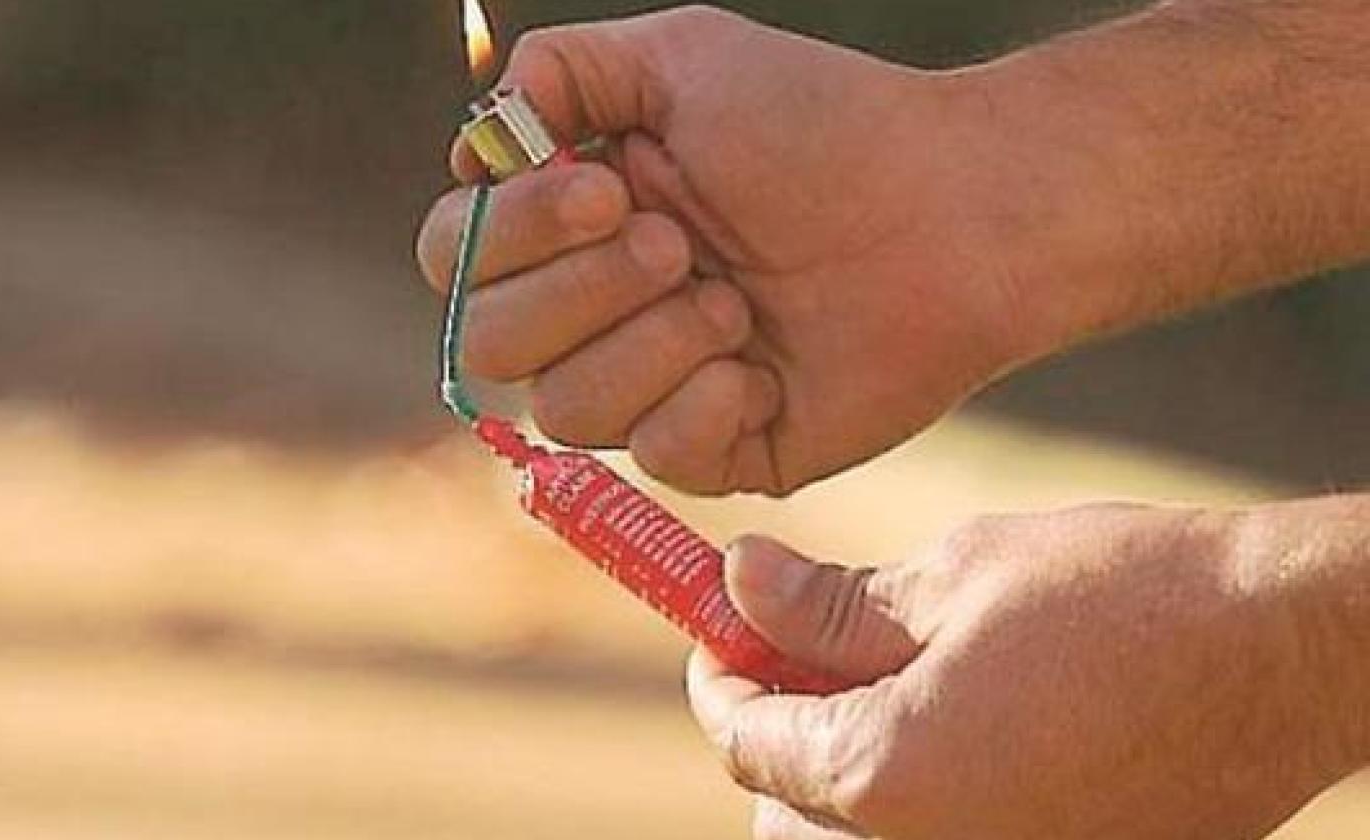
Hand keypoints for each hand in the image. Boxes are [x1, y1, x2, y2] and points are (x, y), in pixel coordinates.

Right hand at [418, 7, 1037, 495]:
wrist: (953, 209)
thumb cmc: (824, 125)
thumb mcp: (683, 57)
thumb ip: (561, 73)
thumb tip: (478, 142)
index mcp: (573, 223)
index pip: (456, 257)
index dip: (506, 236)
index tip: (606, 187)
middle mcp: (596, 310)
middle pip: (489, 346)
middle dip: (581, 292)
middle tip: (681, 240)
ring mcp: (653, 385)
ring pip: (566, 411)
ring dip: (653, 344)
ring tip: (739, 301)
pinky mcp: (717, 449)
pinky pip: (655, 458)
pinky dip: (705, 403)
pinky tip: (767, 365)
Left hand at [688, 503, 1369, 838]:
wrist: (1284, 650)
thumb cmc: (1125, 598)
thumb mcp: (954, 579)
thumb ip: (827, 605)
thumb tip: (736, 585)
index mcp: (886, 776)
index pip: (746, 743)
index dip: (722, 678)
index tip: (725, 633)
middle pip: (784, 821)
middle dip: (775, 742)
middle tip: (799, 661)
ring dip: (837, 785)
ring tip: (880, 690)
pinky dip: (912, 808)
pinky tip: (946, 731)